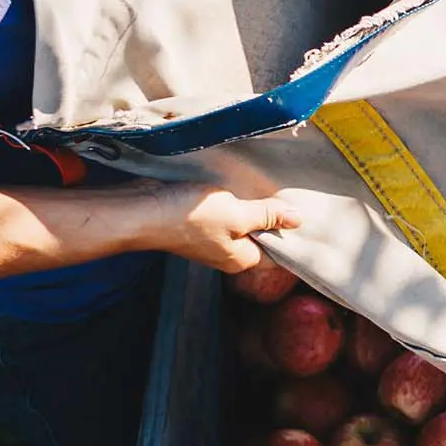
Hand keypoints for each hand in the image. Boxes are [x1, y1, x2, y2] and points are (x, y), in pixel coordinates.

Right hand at [159, 185, 300, 273]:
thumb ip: (267, 216)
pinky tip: (235, 186)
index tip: (303, 214)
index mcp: (241, 259)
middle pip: (259, 238)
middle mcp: (227, 254)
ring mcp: (210, 240)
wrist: (141, 210)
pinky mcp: (196, 224)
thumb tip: (298, 220)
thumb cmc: (190, 216)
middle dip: (271, 218)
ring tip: (264, 186)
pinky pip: (223, 215)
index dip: (290, 235)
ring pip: (240, 224)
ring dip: (250, 207)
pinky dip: (231, 202)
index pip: (276, 254)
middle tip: (287, 193)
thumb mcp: (237, 214)